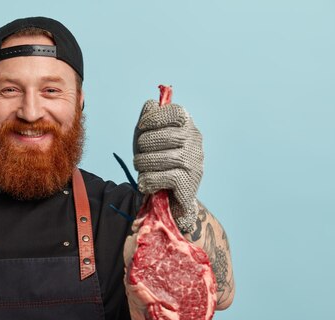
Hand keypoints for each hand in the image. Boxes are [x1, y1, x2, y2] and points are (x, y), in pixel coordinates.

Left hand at [133, 99, 203, 231]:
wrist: (169, 199)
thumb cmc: (156, 163)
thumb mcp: (148, 139)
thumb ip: (148, 119)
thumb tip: (151, 104)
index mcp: (187, 125)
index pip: (176, 112)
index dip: (154, 118)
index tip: (142, 128)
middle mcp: (195, 140)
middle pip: (163, 136)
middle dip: (143, 147)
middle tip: (140, 157)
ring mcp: (194, 161)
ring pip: (161, 157)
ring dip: (143, 165)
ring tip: (142, 170)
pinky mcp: (189, 182)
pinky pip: (163, 177)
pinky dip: (148, 181)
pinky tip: (146, 184)